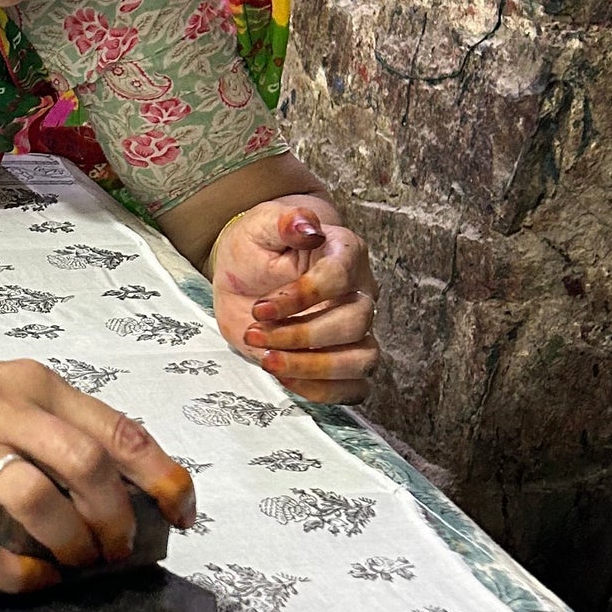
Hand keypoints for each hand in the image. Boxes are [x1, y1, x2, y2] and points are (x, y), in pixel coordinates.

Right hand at [0, 357, 196, 593]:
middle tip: (117, 548)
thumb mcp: (5, 389)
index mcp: (33, 383)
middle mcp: (3, 412)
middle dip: (118, 520)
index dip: (163, 478)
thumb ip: (60, 422)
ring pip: (42, 505)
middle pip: (88, 467)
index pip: (119, 429)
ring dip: (74, 546)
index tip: (181, 512)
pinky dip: (20, 574)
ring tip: (76, 563)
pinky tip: (33, 576)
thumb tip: (131, 480)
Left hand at [208, 201, 378, 403]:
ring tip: (268, 361)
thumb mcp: (260, 226)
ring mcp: (354, 329)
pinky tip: (284, 377)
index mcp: (344, 253)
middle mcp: (358, 292)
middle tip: (255, 334)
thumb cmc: (258, 246)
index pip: (339, 278)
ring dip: (313, 367)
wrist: (248, 274)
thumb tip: (307, 225)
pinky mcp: (340, 357)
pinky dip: (322, 391)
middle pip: (354, 324)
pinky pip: (354, 388)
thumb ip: (284, 221)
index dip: (302, 296)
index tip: (260, 308)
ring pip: (362, 360)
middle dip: (301, 336)